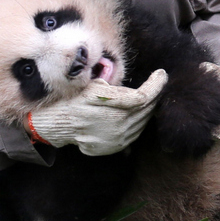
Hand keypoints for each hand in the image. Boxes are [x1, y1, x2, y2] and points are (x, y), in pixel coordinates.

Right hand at [27, 69, 167, 155]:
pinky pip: (136, 132)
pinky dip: (141, 120)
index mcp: (107, 104)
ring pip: (143, 121)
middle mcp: (113, 123)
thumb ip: (114, 84)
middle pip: (146, 108)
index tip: (162, 74)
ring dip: (149, 107)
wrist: (57, 125)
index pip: (143, 95)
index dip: (157, 84)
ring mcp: (115, 138)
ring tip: (150, 95)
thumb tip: (140, 86)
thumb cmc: (73, 98)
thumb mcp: (91, 84)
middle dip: (155, 93)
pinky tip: (140, 111)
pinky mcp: (114, 147)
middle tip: (158, 82)